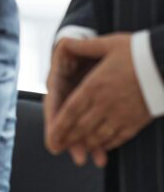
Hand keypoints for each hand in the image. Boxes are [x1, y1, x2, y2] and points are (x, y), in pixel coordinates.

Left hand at [48, 34, 151, 165]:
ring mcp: (122, 114)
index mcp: (94, 86)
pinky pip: (119, 138)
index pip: (70, 111)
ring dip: (86, 144)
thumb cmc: (139, 51)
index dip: (58, 127)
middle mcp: (105, 103)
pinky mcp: (137, 120)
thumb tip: (64, 42)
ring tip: (78, 149)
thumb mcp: (108, 44)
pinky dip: (108, 144)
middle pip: (81, 127)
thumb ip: (83, 46)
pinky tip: (103, 146)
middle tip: (58, 147)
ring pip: (99, 136)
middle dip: (68, 139)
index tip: (52, 137)